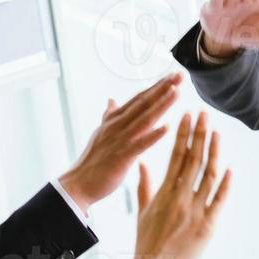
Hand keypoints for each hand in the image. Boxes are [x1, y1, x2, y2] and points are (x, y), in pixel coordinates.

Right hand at [57, 74, 181, 211]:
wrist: (79, 183)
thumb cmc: (92, 161)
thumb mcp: (100, 133)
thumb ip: (108, 116)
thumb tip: (111, 100)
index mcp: (115, 120)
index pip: (139, 99)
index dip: (156, 87)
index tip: (171, 76)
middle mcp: (118, 126)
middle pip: (144, 103)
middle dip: (163, 88)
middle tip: (180, 75)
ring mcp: (120, 140)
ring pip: (144, 118)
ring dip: (161, 104)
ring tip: (176, 92)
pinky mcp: (122, 156)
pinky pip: (140, 144)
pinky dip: (153, 135)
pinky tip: (166, 127)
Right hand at [96, 112, 231, 258]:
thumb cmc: (146, 242)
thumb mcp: (142, 210)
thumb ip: (145, 185)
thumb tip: (143, 163)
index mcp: (164, 192)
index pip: (175, 156)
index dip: (183, 134)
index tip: (188, 116)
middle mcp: (180, 198)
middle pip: (193, 159)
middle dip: (200, 134)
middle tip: (205, 114)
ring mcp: (195, 212)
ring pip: (207, 175)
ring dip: (213, 152)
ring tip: (217, 133)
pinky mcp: (207, 226)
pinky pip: (219, 201)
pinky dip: (225, 184)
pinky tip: (229, 168)